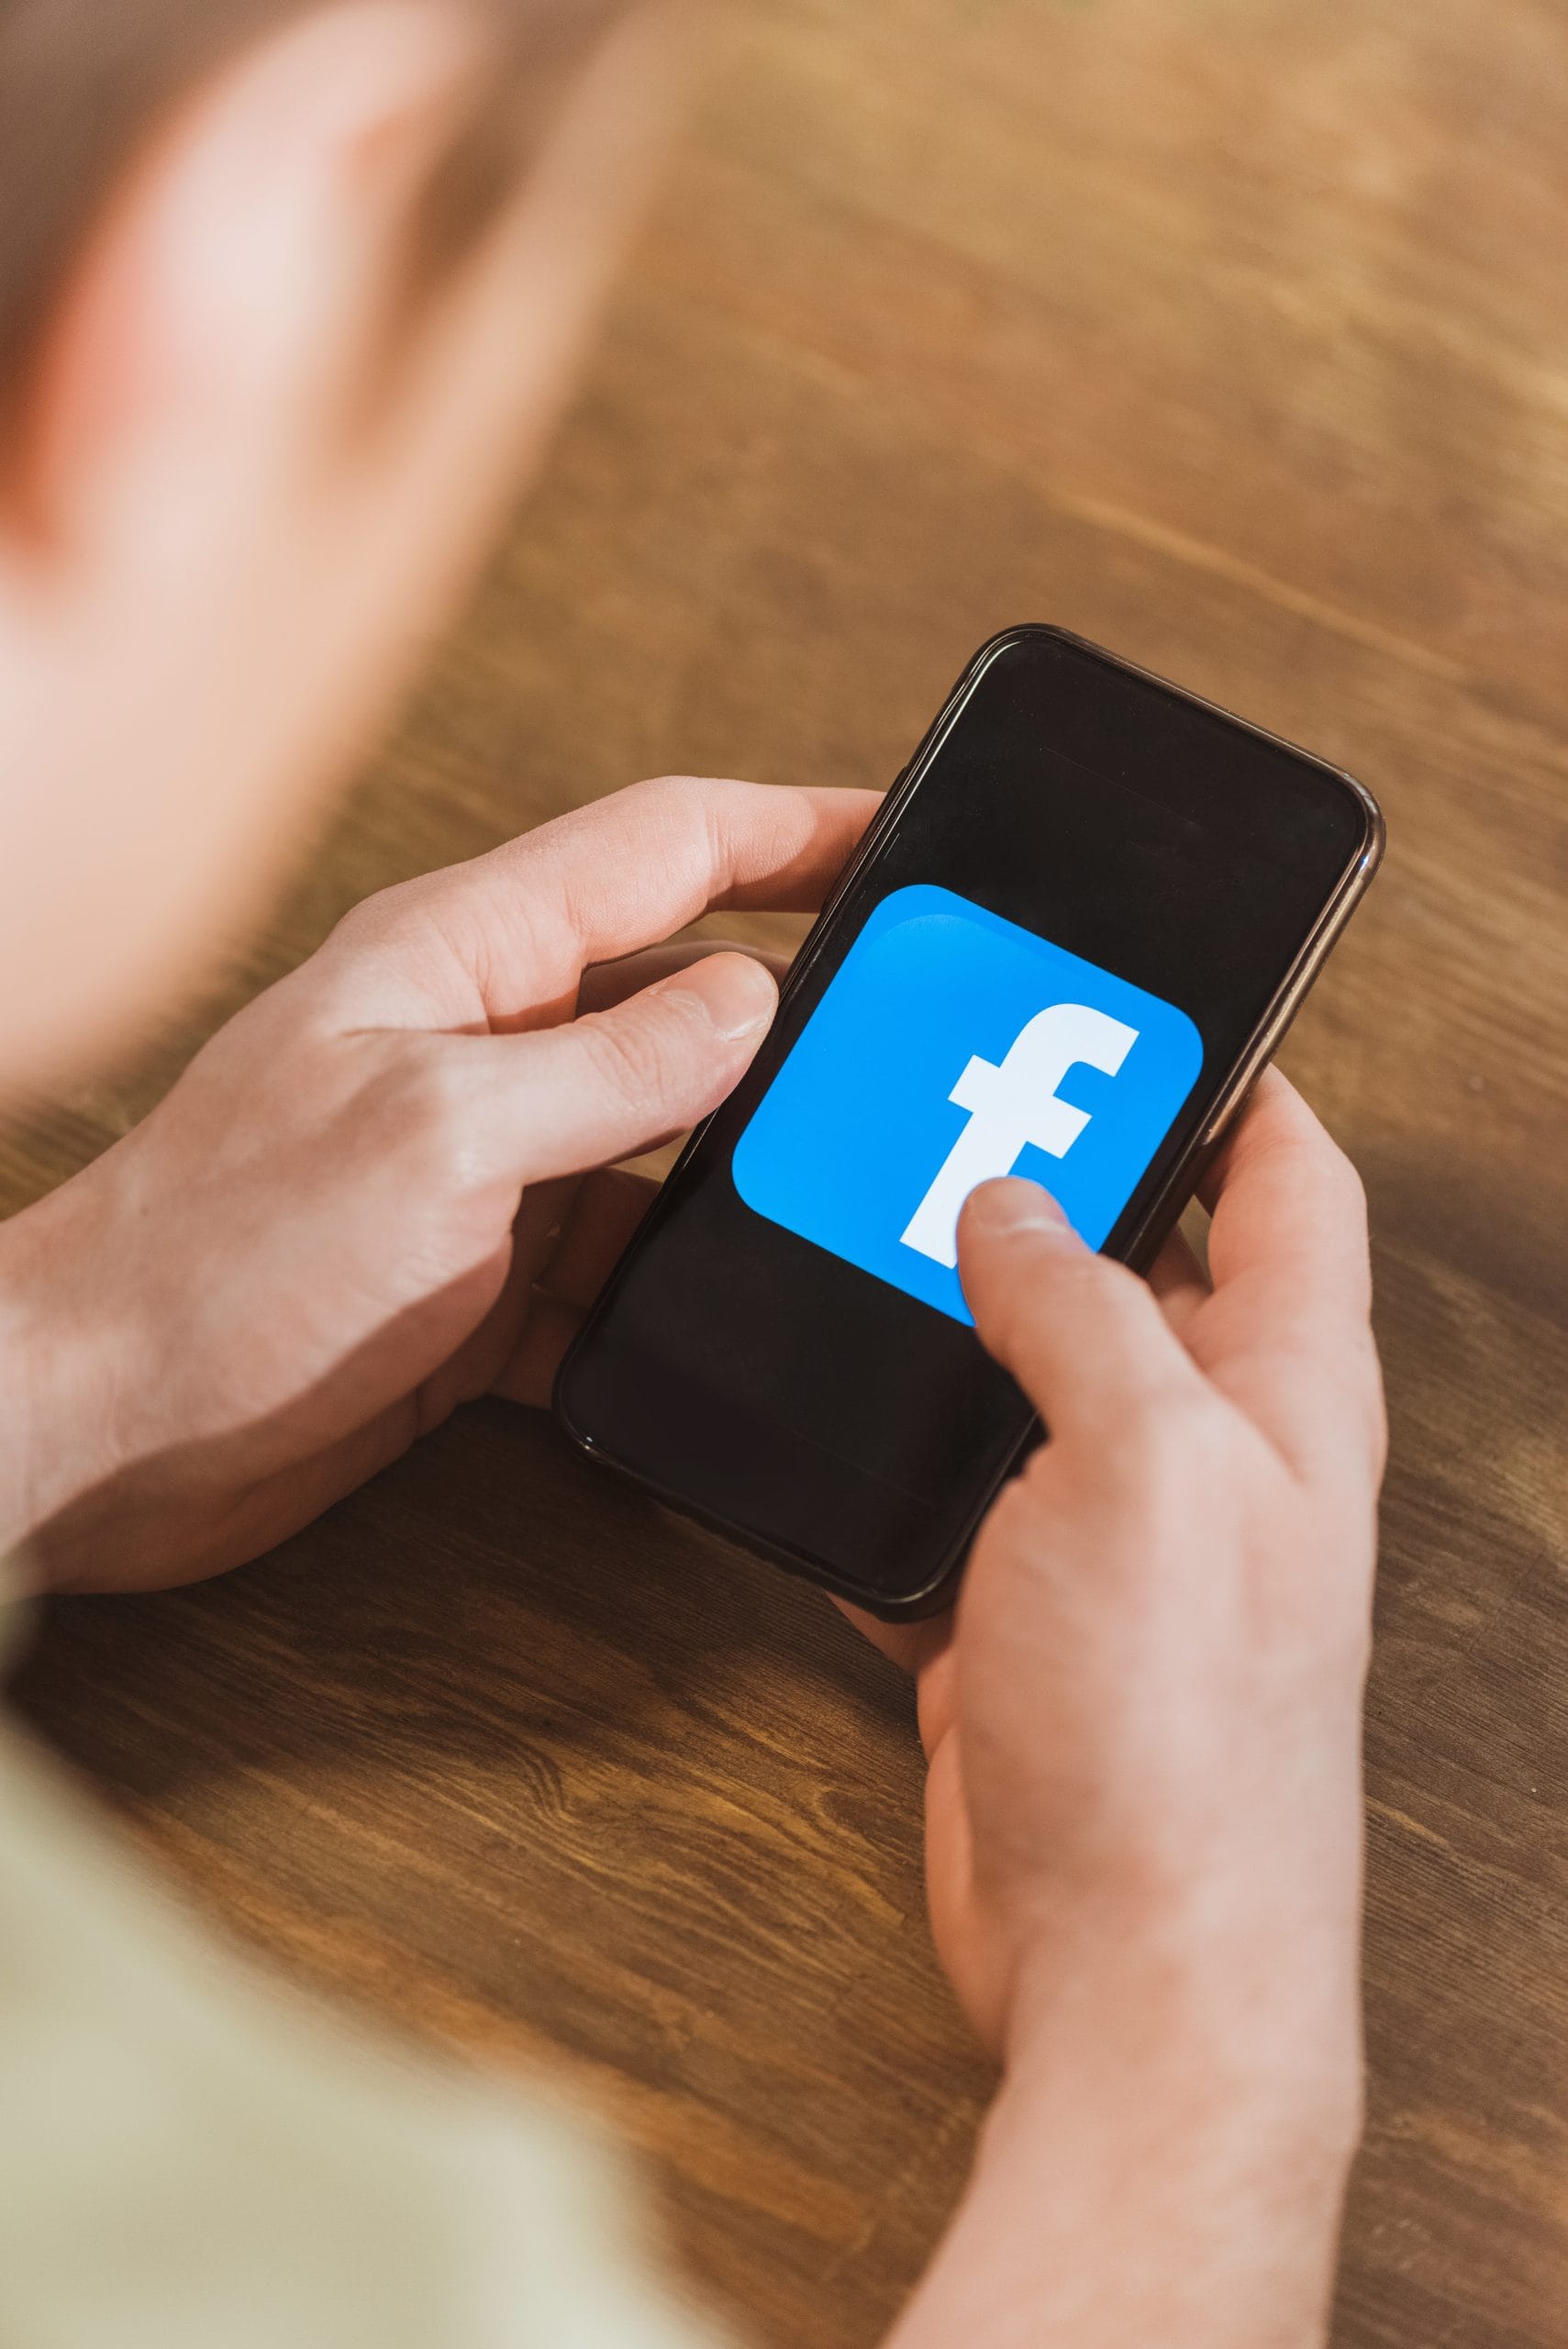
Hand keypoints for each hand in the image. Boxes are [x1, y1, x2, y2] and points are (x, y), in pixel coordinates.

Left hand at [1, 776, 875, 1591]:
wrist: (99, 1430)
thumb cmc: (216, 1260)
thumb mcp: (437, 1139)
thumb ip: (606, 1071)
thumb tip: (746, 1004)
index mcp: (460, 962)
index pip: (660, 850)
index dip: (792, 828)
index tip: (901, 829)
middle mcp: (480, 1049)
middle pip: (679, 996)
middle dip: (801, 1010)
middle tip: (916, 1032)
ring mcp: (484, 1170)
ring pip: (664, 1145)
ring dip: (745, 1170)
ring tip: (848, 1187)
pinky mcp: (480, 1285)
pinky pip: (616, 1271)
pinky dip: (672, 1297)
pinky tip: (723, 1324)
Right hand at [874, 1071, 1385, 2347]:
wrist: (1120, 1963)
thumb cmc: (1182, 1736)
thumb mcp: (1143, 1467)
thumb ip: (1083, 1314)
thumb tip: (1015, 1207)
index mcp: (1287, 1395)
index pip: (1294, 1189)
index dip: (1240, 1084)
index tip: (1158, 1006)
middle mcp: (1209, 1451)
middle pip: (1144, 1264)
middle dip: (1060, 1176)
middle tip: (955, 1093)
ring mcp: (1108, 1532)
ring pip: (1027, 1369)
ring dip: (953, 1307)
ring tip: (864, 1222)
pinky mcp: (1014, 1607)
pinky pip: (944, 1488)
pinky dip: (885, 1447)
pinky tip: (823, 1409)